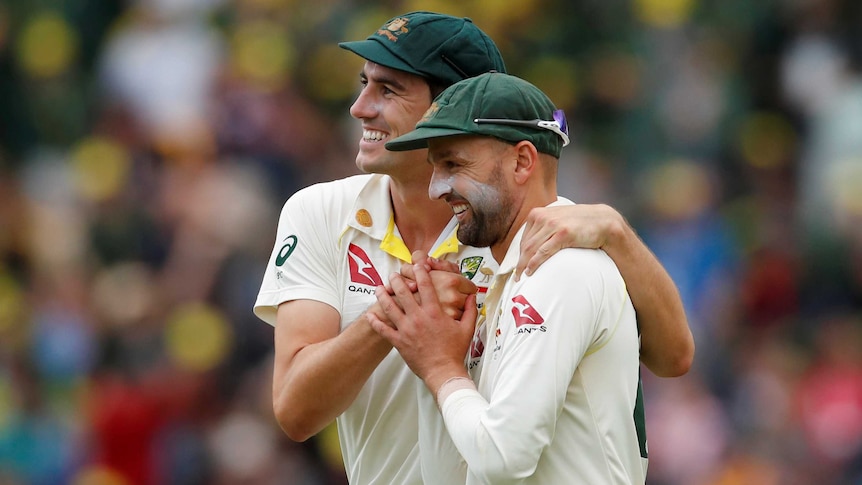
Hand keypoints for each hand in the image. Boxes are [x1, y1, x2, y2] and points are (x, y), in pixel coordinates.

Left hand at [368, 261, 477, 388]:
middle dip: (397, 280)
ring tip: (379, 288)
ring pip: (390, 308)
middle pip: (403, 293)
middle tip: (393, 274)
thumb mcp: (467, 328)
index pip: (426, 285)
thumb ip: (470, 311)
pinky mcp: (399, 342)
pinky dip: (375, 322)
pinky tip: (369, 315)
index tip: (417, 264)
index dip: (421, 272)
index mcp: (434, 312)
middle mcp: (418, 317)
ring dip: (383, 296)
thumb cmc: (454, 351)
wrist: (443, 372)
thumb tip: (472, 297)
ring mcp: (406, 329)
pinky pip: (383, 330)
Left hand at [516, 204, 623, 279]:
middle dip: (519, 262)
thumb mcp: (557, 219)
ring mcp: (553, 225)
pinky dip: (534, 263)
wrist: (602, 221)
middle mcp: (543, 217)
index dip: (519, 254)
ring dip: (524, 265)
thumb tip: (532, 244)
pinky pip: (543, 251)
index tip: (517, 266)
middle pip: (526, 245)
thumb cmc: (580, 223)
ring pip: (532, 249)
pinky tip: (531, 271)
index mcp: (538, 213)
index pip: (524, 238)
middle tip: (516, 276)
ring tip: (521, 277)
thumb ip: (544, 227)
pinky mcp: (563, 233)